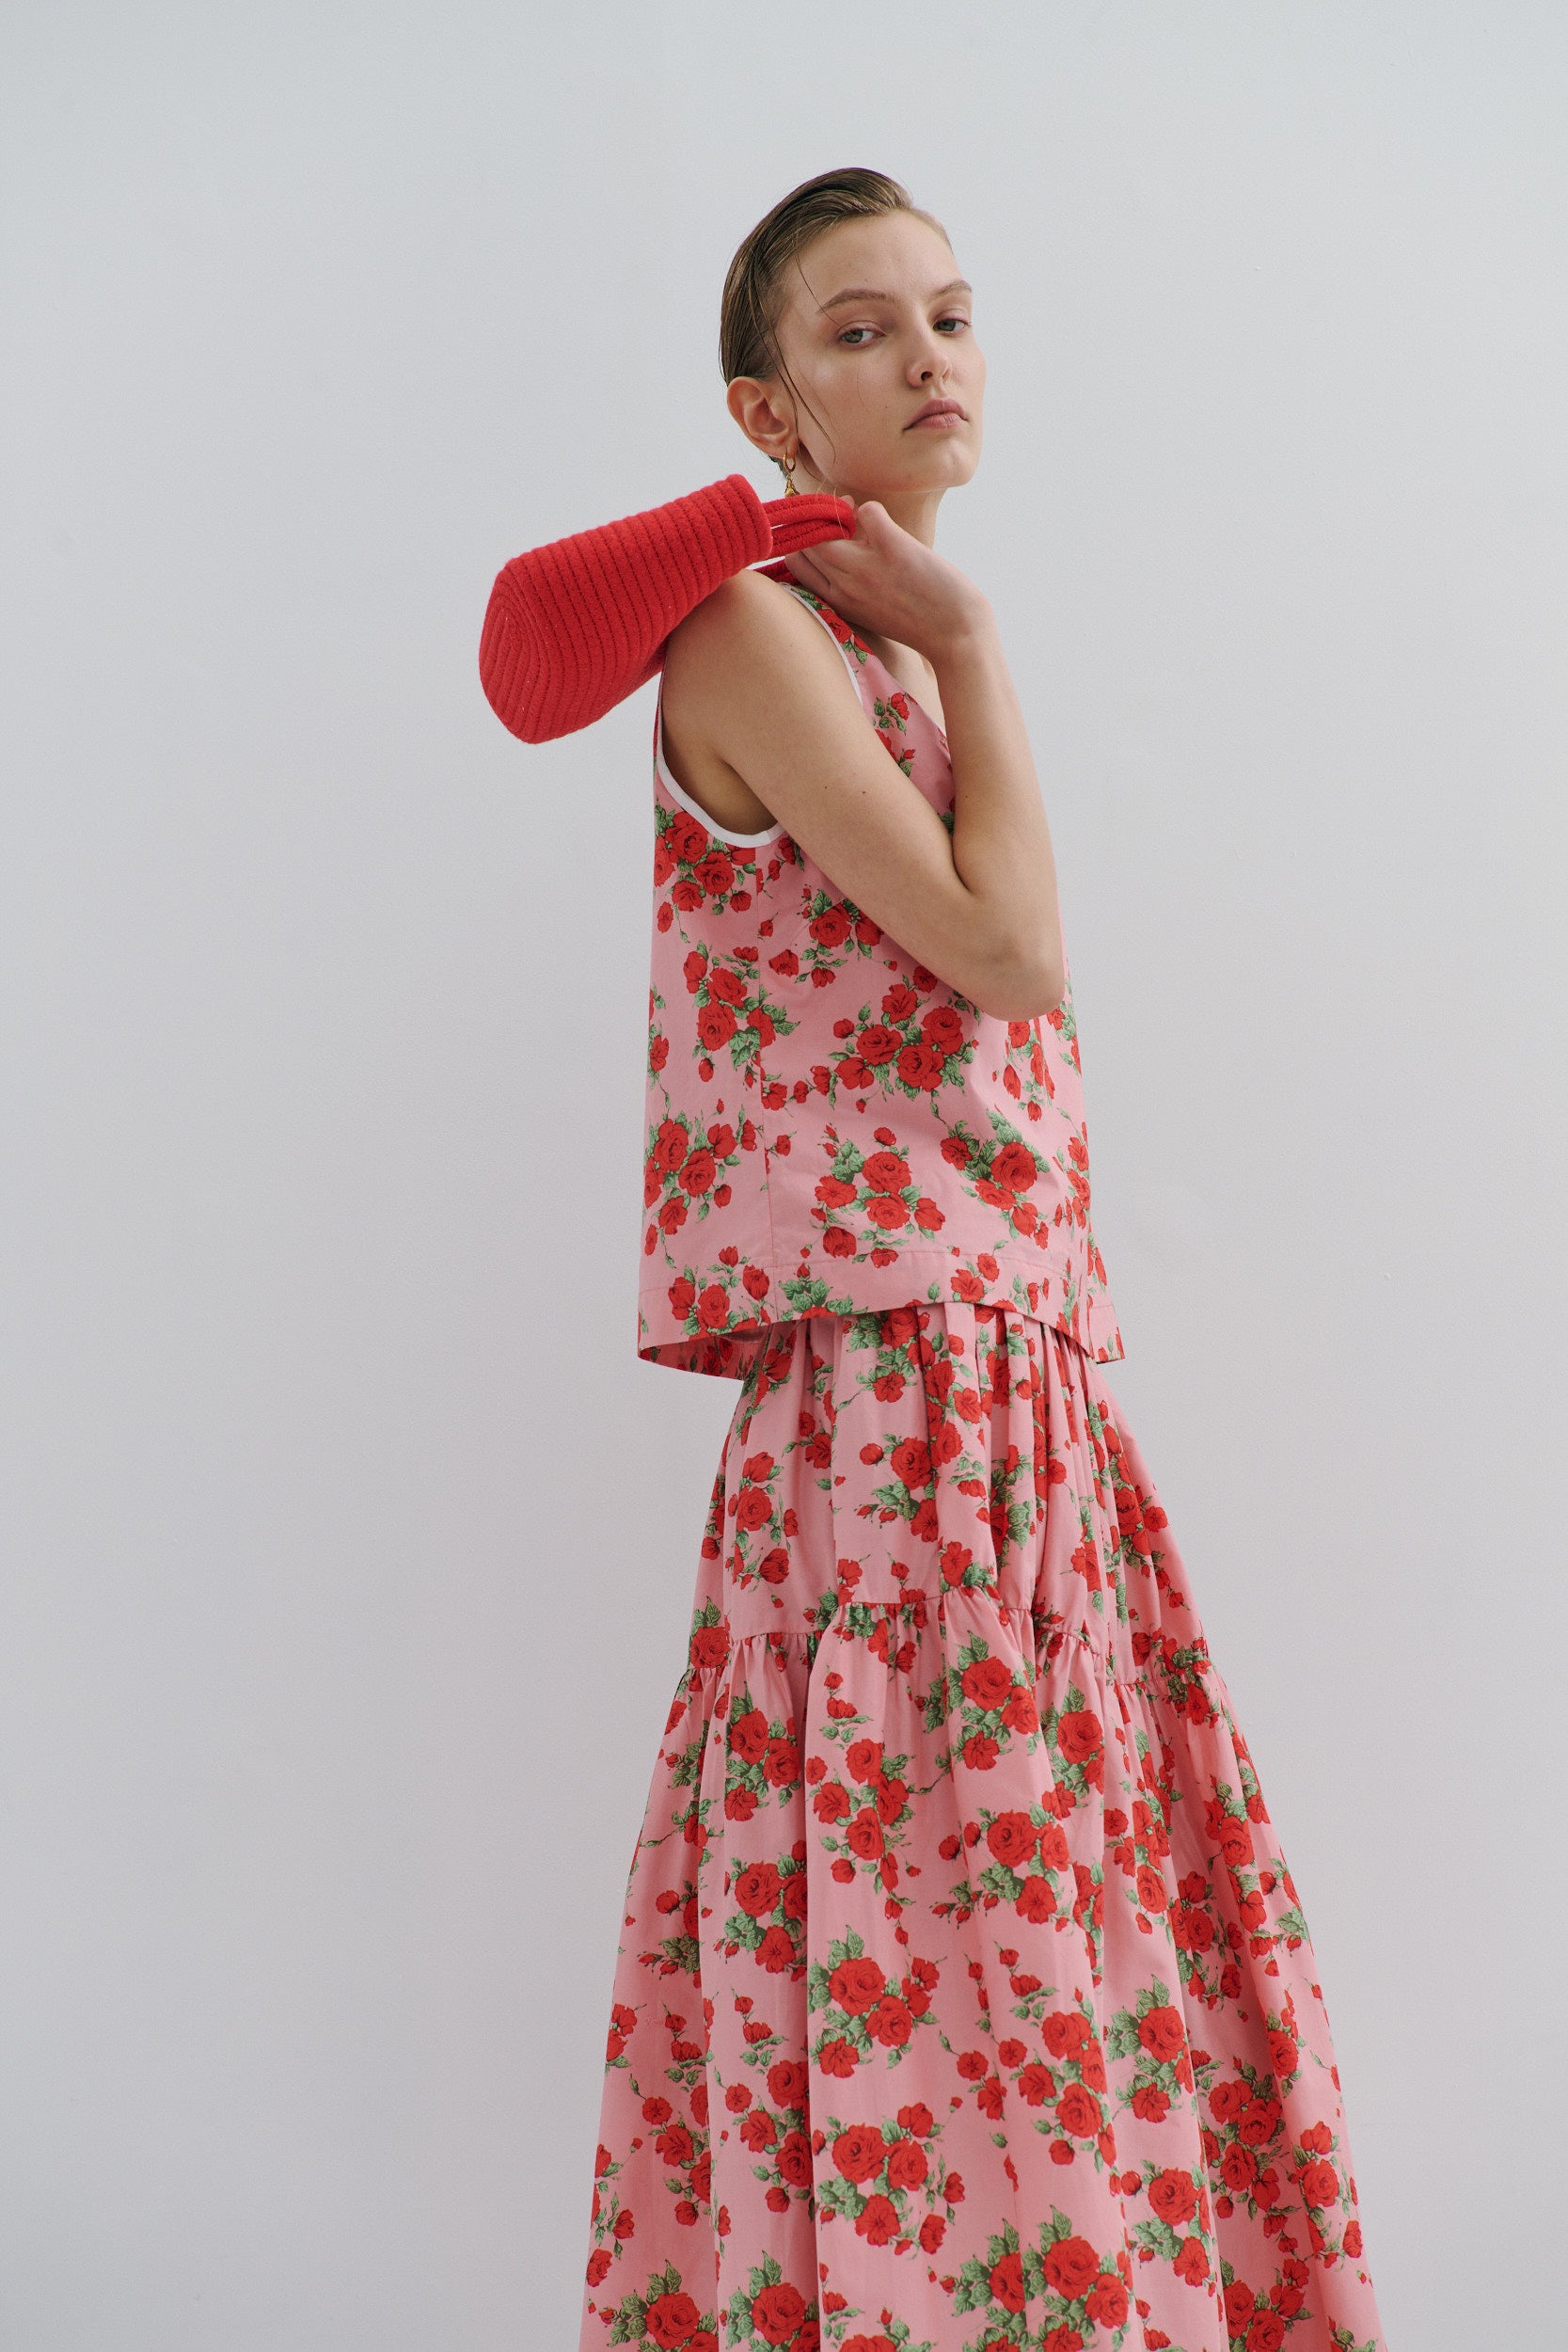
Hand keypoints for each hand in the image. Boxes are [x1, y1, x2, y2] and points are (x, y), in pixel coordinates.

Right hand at [782, 499, 989, 663]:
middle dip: (819, 521)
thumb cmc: (919, 623)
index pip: (795, 562)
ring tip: (859, 519)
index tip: (824, 536)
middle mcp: (845, 586)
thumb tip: (846, 547)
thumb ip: (851, 588)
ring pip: (826, 525)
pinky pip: (866, 511)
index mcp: (837, 602)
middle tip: (843, 520)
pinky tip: (885, 524)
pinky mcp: (892, 548)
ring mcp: (866, 567)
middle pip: (806, 540)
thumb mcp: (871, 612)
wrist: (955, 635)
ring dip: (840, 511)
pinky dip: (872, 510)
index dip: (805, 542)